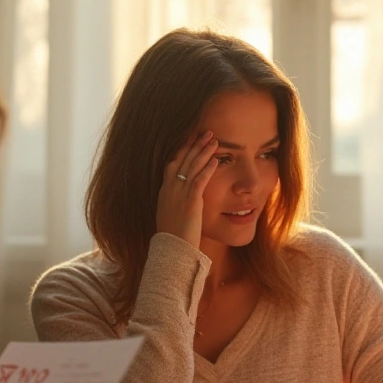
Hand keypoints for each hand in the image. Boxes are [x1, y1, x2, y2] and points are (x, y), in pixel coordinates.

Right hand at [155, 131, 218, 247]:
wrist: (171, 250)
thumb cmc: (173, 238)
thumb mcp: (170, 216)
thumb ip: (175, 204)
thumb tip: (180, 202)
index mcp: (165, 191)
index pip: (173, 163)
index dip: (183, 149)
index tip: (191, 139)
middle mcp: (170, 189)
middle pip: (183, 160)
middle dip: (195, 144)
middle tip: (206, 132)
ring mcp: (179, 195)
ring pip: (192, 167)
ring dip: (204, 152)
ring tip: (214, 140)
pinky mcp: (190, 203)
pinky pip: (199, 181)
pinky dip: (208, 169)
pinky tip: (217, 160)